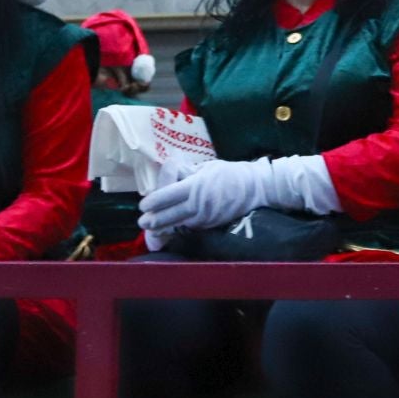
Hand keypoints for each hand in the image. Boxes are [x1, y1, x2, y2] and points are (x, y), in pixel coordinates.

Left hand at [138, 158, 270, 233]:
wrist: (256, 188)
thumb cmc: (230, 173)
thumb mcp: (207, 167)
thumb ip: (188, 172)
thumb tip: (170, 174)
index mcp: (197, 185)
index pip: (169, 195)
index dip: (155, 201)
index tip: (144, 205)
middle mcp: (200, 203)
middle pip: (171, 214)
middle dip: (155, 220)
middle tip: (142, 223)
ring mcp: (207, 216)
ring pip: (180, 223)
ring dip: (164, 227)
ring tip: (151, 231)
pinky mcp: (212, 224)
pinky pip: (191, 226)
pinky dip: (179, 228)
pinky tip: (170, 229)